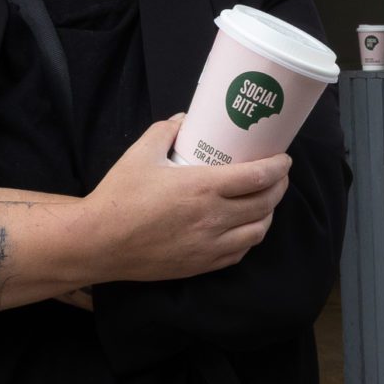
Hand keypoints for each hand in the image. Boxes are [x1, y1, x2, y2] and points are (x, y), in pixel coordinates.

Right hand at [83, 116, 289, 282]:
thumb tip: (185, 119)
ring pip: (257, 231)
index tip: (284, 159)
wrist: (99, 241)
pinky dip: (249, 238)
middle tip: (279, 176)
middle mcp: (213, 218)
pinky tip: (245, 228)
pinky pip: (238, 253)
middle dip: (279, 188)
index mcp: (202, 187)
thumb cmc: (119, 196)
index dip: (278, 168)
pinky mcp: (201, 264)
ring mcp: (209, 245)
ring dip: (268, 214)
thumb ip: (166, 130)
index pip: (257, 177)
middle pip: (264, 203)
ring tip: (265, 202)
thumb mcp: (141, 152)